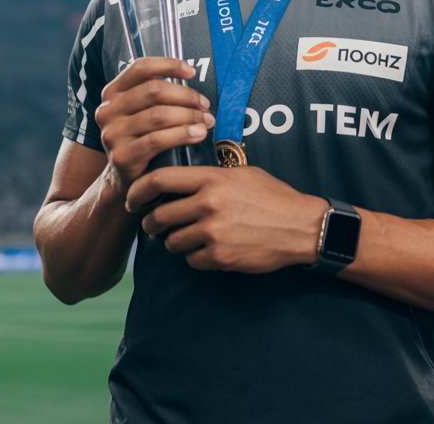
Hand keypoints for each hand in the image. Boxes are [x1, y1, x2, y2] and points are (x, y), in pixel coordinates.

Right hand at [94, 57, 214, 197]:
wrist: (126, 181)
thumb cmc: (143, 140)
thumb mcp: (142, 112)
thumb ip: (157, 94)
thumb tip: (190, 74)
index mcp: (112, 93)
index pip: (140, 68)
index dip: (169, 65)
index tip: (191, 72)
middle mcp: (108, 110)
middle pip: (154, 91)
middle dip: (186, 96)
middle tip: (205, 105)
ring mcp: (113, 134)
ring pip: (159, 115)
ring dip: (189, 116)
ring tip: (206, 122)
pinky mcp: (123, 156)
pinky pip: (158, 140)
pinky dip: (183, 134)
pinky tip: (198, 134)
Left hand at [125, 166, 328, 273]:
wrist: (301, 227)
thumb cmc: (273, 196)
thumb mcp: (242, 173)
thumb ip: (211, 175)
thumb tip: (183, 178)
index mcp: (211, 179)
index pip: (159, 180)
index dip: (138, 191)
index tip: (133, 199)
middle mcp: (207, 204)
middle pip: (158, 216)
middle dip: (151, 224)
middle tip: (154, 225)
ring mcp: (212, 232)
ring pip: (172, 242)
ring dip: (174, 242)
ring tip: (187, 237)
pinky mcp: (219, 257)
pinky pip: (191, 260)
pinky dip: (195, 257)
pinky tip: (209, 249)